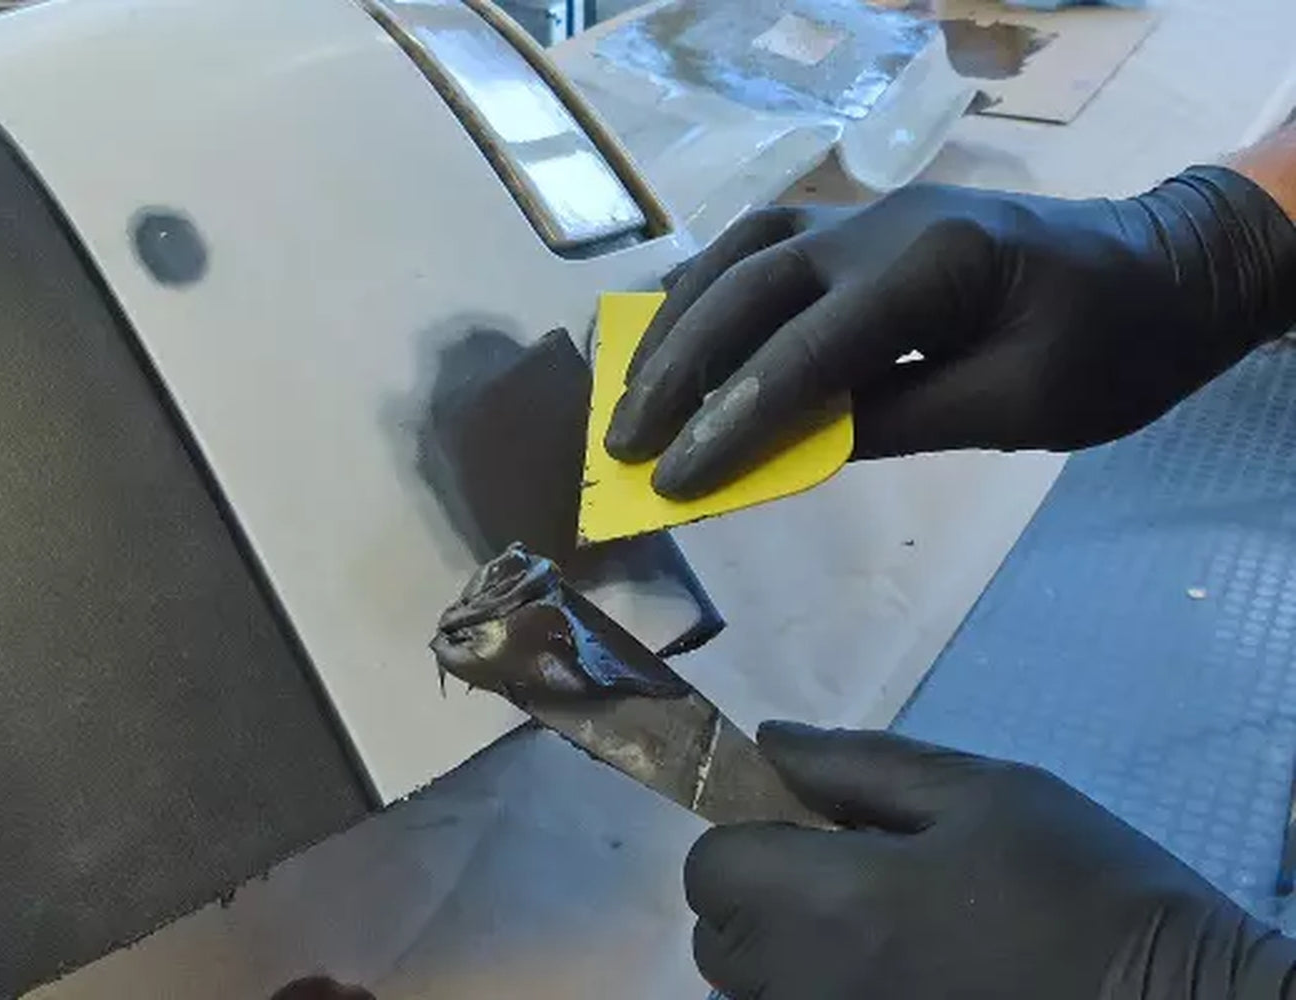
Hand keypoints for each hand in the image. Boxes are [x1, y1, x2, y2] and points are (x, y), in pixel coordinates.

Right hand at [607, 168, 1295, 497]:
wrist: (1166, 269)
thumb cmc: (1114, 350)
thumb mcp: (1020, 405)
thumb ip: (897, 420)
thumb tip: (784, 450)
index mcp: (934, 265)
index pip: (806, 352)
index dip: (732, 422)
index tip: (675, 484)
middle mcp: (881, 223)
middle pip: (748, 290)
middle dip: (676, 371)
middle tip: (622, 445)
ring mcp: (866, 213)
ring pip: (740, 253)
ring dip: (675, 322)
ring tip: (628, 391)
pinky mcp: (861, 223)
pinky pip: (761, 243)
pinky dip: (705, 286)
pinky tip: (674, 331)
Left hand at [685, 723, 1295, 999]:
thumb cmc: (1081, 886)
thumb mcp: (983, 793)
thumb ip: (859, 766)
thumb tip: (771, 742)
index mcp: (834, 900)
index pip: (711, 868)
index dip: (745, 838)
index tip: (803, 830)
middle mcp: (810, 982)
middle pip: (717, 939)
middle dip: (755, 898)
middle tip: (838, 877)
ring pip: (750, 991)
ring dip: (779, 954)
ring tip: (868, 932)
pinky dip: (812, 992)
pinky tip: (885, 974)